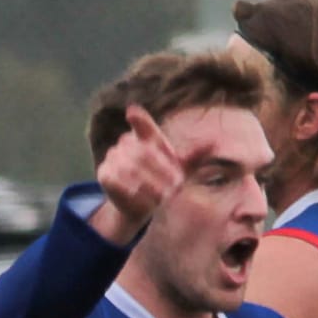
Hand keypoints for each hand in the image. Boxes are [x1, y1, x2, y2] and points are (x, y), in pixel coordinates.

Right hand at [94, 105, 184, 240]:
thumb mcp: (180, 169)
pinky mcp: (104, 174)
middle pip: (142, 152)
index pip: (141, 123)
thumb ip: (193, 156)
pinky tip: (143, 201)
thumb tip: (213, 142)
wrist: (141, 204)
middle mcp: (127, 142)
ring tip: (161, 199)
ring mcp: (113, 156)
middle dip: (160, 171)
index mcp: (146, 137)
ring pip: (130, 168)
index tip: (131, 113)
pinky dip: (131, 192)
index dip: (137, 119)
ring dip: (148, 185)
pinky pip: (117, 181)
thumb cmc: (163, 181)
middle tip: (173, 189)